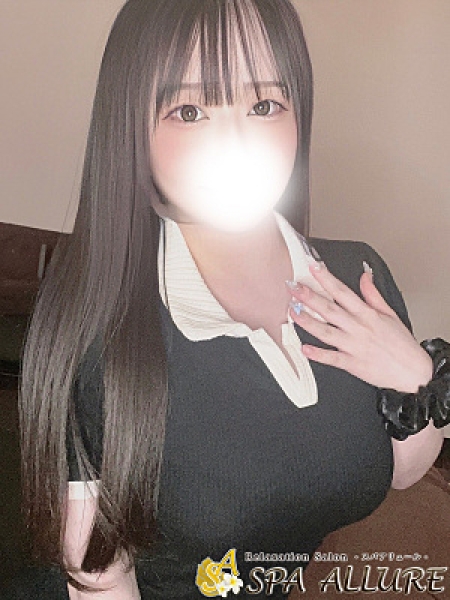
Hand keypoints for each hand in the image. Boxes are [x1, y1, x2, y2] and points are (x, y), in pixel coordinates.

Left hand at [287, 262, 431, 391]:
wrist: (413, 372)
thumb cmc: (402, 344)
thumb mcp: (390, 314)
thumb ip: (373, 294)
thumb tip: (364, 276)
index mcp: (367, 314)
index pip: (343, 292)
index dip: (327, 279)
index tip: (314, 268)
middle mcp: (358, 328)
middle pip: (330, 309)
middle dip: (310, 297)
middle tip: (294, 287)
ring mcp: (354, 346)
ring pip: (326, 332)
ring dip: (308, 321)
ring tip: (293, 312)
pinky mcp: (352, 364)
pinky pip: (332, 358)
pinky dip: (318, 354)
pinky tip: (304, 348)